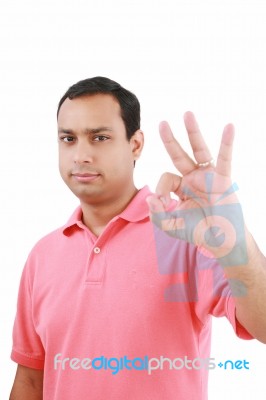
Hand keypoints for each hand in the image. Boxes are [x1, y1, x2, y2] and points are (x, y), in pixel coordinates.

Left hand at [146, 112, 246, 266]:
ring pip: (199, 150)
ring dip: (193, 132)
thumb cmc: (199, 233)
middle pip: (179, 155)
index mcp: (181, 188)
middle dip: (170, 139)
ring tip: (187, 114)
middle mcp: (194, 179)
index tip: (163, 204)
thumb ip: (157, 215)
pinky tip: (230, 127)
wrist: (221, 241)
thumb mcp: (171, 226)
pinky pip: (225, 159)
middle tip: (162, 123)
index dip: (161, 189)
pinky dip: (227, 143)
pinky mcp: (223, 179)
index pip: (166, 178)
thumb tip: (151, 198)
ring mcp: (208, 177)